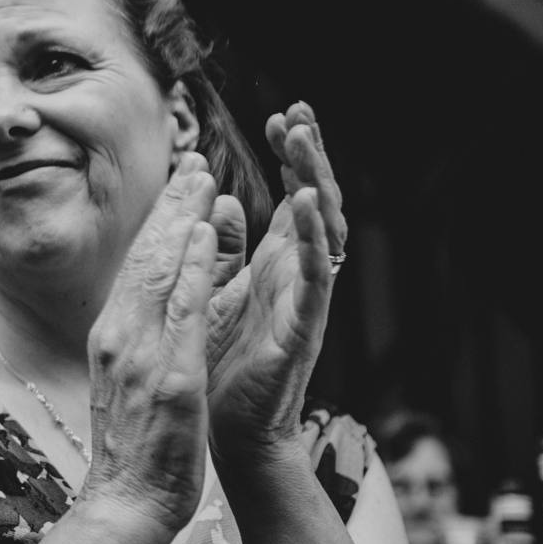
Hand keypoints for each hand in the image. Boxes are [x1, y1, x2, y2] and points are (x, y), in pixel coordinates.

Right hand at [81, 154, 217, 538]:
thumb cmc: (136, 452)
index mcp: (111, 338)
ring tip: (203, 177)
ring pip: (160, 270)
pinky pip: (182, 311)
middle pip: (143, 256)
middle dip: (170, 205)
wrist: (126, 504)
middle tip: (192, 160)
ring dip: (183, 218)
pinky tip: (207, 233)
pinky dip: (193, 266)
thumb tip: (157, 306)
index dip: (156, 222)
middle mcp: (119, 336)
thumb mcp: (135, 384)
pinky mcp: (171, 377)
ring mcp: (141, 355)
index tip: (176, 185)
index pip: (134, 267)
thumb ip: (145, 340)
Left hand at [205, 102, 343, 455]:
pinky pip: (316, 275)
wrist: (230, 433)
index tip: (276, 115)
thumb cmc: (224, 367)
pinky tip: (305, 203)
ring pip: (323, 229)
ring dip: (314, 180)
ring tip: (303, 139)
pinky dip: (314, 237)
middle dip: (309, 155)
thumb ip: (225, 248)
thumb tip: (225, 200)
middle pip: (316, 201)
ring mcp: (307, 299)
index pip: (292, 197)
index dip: (289, 157)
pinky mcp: (303, 325)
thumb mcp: (219, 293)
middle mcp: (299, 275)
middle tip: (297, 110)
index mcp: (278, 265)